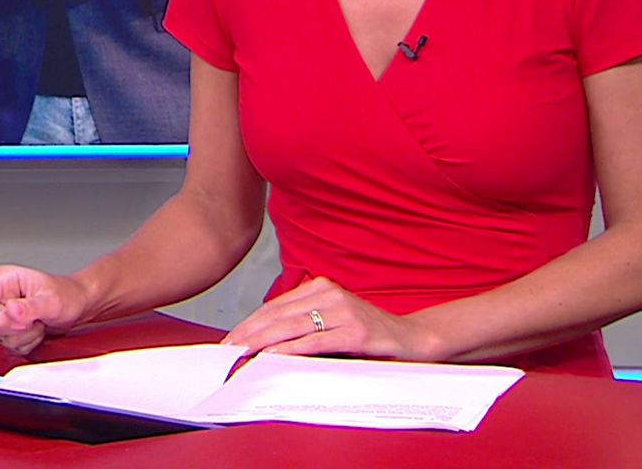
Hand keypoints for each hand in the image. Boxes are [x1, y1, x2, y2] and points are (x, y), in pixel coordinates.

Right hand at [0, 265, 90, 354]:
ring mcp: (2, 311)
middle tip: (34, 321)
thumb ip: (29, 307)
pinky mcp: (9, 326)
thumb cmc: (67, 295)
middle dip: (15, 329)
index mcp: (3, 280)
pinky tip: (37, 330)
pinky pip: (8, 345)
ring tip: (39, 323)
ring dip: (23, 337)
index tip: (21, 321)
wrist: (78, 304)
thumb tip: (10, 310)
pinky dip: (26, 344)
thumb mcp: (50, 301)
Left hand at [221, 276, 435, 360]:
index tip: (230, 338)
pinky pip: (316, 340)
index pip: (275, 307)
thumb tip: (266, 340)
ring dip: (263, 340)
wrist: (413, 338)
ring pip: (292, 326)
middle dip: (249, 333)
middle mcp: (329, 294)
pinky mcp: (356, 331)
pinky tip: (273, 355)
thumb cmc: (369, 333)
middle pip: (278, 315)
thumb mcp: (333, 322)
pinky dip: (291, 348)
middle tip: (227, 348)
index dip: (250, 323)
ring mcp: (343, 311)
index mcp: (321, 288)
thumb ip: (306, 324)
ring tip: (242, 351)